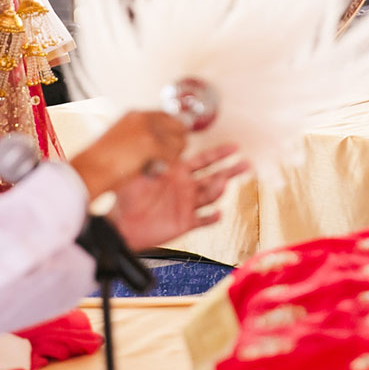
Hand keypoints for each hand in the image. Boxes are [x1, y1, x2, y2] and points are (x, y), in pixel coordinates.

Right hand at [69, 110, 186, 199]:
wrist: (91, 169)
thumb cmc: (101, 161)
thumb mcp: (122, 139)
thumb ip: (141, 136)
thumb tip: (161, 145)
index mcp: (134, 115)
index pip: (167, 116)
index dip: (174, 130)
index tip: (174, 142)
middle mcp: (143, 117)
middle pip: (178, 126)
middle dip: (177, 142)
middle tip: (169, 157)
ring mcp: (148, 129)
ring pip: (178, 142)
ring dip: (172, 156)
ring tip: (157, 165)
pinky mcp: (150, 143)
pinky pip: (172, 155)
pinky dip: (167, 165)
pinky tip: (154, 170)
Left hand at [107, 143, 247, 251]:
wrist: (123, 222)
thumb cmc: (128, 196)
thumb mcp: (137, 172)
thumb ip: (150, 159)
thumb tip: (160, 147)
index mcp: (178, 172)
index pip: (204, 160)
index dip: (220, 154)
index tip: (234, 147)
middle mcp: (187, 186)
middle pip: (215, 176)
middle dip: (230, 169)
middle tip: (245, 163)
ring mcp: (188, 204)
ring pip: (210, 196)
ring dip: (218, 189)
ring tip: (223, 183)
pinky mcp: (186, 221)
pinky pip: (203, 220)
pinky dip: (211, 218)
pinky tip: (217, 214)